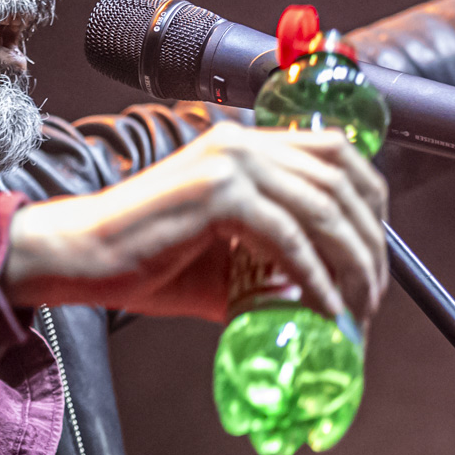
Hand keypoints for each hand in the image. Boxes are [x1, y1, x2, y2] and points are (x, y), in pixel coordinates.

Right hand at [3, 122, 388, 322]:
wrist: (78, 258)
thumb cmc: (142, 260)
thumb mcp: (222, 258)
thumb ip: (269, 263)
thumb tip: (316, 301)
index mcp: (245, 145)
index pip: (336, 152)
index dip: (370, 201)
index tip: (376, 254)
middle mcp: (242, 143)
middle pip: (341, 181)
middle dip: (370, 244)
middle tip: (371, 297)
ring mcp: (229, 164)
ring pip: (323, 209)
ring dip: (352, 265)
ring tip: (355, 311)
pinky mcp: (217, 195)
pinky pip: (288, 240)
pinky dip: (315, 280)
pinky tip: (323, 311)